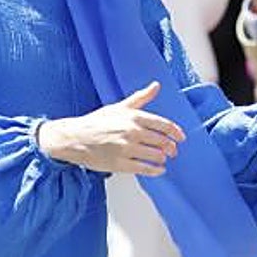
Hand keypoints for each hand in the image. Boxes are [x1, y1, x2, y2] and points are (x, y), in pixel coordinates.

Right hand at [37, 82, 185, 175]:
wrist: (74, 138)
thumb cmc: (96, 122)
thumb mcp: (119, 107)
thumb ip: (140, 98)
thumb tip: (156, 86)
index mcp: (133, 117)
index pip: (163, 124)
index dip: (176, 133)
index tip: (181, 138)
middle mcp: (132, 132)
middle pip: (162, 141)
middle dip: (171, 148)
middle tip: (172, 151)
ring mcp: (126, 148)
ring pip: (156, 156)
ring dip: (162, 159)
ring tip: (162, 159)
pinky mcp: (120, 164)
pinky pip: (145, 169)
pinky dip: (156, 170)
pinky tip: (158, 170)